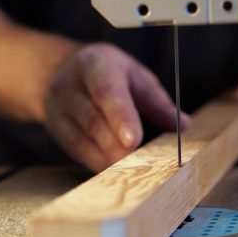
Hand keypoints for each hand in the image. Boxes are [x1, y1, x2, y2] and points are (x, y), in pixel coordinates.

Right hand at [45, 42, 189, 172]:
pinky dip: (96, 162)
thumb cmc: (107, 74)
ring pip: (81, 138)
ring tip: (129, 171)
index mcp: (95, 64)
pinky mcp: (55, 127)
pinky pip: (75, 149)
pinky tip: (113, 171)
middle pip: (93, 120)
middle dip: (116, 145)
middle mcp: (70, 84)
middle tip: (139, 164)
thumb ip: (158, 102)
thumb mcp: (135, 76)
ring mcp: (57, 107)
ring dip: (106, 158)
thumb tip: (183, 125)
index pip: (106, 91)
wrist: (58, 71)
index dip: (120, 117)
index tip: (133, 140)